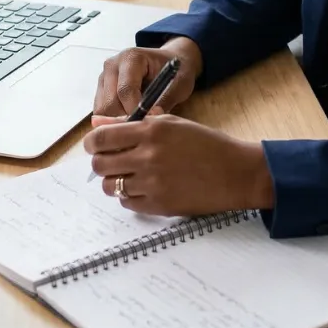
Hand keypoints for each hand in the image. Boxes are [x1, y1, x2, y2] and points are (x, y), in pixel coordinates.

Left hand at [83, 114, 273, 216]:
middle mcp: (148, 155)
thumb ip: (132, 122)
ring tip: (128, 175)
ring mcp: (153, 182)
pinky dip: (128, 195)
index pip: (102, 138)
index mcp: (151, 130)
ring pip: (110, 186)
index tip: (95, 145)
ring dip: (113, 180)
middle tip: (111, 161)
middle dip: (101, 162)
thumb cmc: (205, 144)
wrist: (235, 172)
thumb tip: (98, 123)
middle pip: (100, 164)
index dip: (92, 142)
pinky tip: (141, 187)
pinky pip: (126, 202)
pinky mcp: (159, 205)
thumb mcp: (172, 123)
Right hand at [93, 38, 201, 115]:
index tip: (148, 124)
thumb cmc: (177, 71)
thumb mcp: (179, 84)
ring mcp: (104, 78)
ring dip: (118, 121)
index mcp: (130, 58)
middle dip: (125, 118)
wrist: (169, 61)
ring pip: (102, 110)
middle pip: (110, 102)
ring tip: (138, 125)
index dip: (135, 111)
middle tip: (144, 128)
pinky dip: (113, 121)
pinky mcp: (101, 90)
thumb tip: (152, 117)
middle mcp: (112, 66)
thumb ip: (165, 99)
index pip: (125, 90)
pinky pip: (101, 112)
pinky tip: (131, 121)